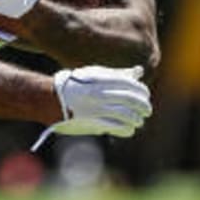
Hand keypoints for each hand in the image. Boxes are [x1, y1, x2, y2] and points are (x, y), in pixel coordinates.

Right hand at [30, 65, 150, 149]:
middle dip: (143, 106)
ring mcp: (97, 109)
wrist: (52, 99)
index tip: (146, 95)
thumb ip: (118, 74)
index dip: (142, 91)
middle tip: (147, 110)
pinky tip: (129, 128)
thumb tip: (139, 71)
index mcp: (102, 79)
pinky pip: (118, 127)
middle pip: (132, 100)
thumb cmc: (77, 85)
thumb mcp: (96, 74)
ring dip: (137, 119)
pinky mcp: (94, 122)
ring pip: (127, 115)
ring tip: (138, 120)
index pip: (131, 85)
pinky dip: (127, 129)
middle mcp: (100, 93)